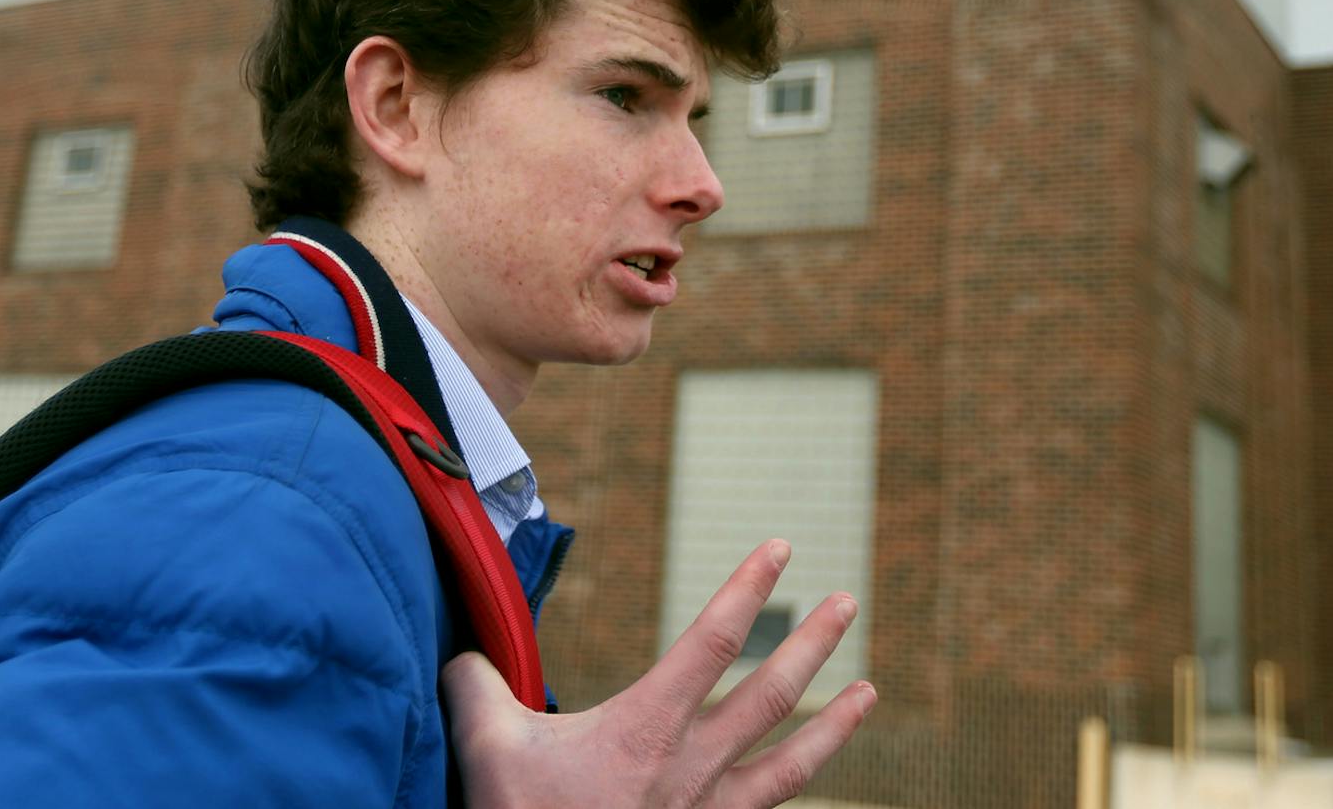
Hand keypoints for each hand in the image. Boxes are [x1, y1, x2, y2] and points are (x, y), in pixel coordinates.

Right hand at [442, 540, 875, 807]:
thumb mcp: (487, 748)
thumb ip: (479, 684)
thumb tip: (463, 650)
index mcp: (646, 731)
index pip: (714, 642)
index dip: (749, 590)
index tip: (780, 549)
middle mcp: (691, 772)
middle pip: (769, 696)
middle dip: (813, 645)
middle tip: (848, 603)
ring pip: (790, 767)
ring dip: (833, 726)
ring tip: (869, 691)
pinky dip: (793, 795)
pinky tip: (807, 781)